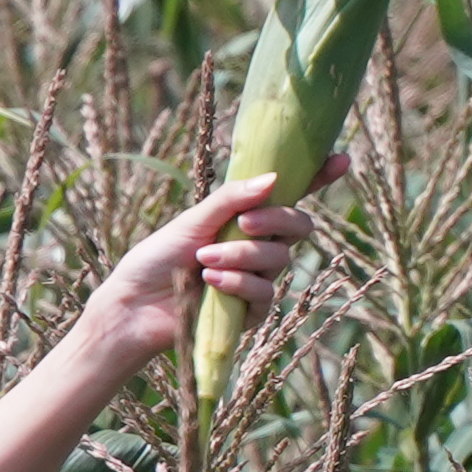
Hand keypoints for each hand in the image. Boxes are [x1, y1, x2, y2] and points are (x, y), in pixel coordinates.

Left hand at [71, 156, 348, 372]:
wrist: (131, 306)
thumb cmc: (155, 259)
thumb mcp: (191, 221)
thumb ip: (230, 200)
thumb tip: (274, 178)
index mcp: (244, 217)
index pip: (289, 195)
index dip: (318, 177)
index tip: (339, 159)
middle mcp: (256, 245)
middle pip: (299, 226)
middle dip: (275, 221)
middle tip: (244, 224)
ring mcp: (256, 278)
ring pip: (279, 258)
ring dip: (242, 256)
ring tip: (204, 260)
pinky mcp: (249, 311)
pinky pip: (266, 292)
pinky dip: (239, 284)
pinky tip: (211, 283)